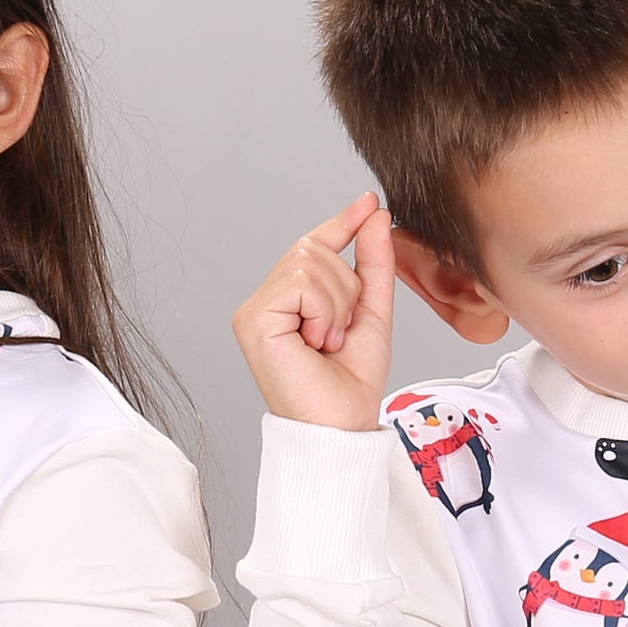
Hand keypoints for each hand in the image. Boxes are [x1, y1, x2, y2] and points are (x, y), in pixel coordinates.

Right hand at [233, 195, 397, 430]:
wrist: (342, 423)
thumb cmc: (351, 381)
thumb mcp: (372, 310)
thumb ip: (372, 262)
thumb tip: (374, 215)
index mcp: (289, 299)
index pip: (313, 245)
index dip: (341, 222)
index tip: (370, 202)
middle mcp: (266, 300)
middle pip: (314, 249)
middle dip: (346, 287)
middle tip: (339, 333)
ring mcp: (255, 309)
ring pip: (310, 264)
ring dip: (337, 305)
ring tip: (328, 341)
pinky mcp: (252, 319)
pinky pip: (301, 284)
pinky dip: (323, 311)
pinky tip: (315, 341)